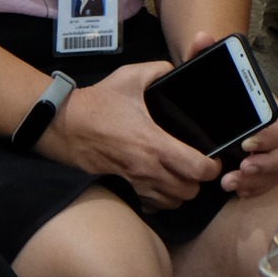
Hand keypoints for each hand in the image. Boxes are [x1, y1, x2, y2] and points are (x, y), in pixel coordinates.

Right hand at [36, 62, 219, 210]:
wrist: (64, 125)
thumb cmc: (98, 103)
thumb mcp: (129, 77)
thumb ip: (159, 70)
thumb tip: (177, 70)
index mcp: (154, 143)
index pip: (198, 169)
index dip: (212, 166)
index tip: (212, 157)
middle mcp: (148, 170)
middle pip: (190, 191)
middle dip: (199, 180)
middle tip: (195, 163)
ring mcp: (135, 184)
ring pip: (174, 202)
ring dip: (181, 190)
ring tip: (179, 173)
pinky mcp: (124, 191)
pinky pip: (154, 206)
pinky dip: (161, 199)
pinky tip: (159, 182)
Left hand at [172, 32, 277, 197]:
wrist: (205, 104)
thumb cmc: (211, 88)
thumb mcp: (205, 71)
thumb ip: (203, 53)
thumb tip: (203, 36)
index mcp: (270, 107)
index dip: (271, 136)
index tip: (246, 144)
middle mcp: (276, 130)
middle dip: (267, 164)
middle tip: (241, 169)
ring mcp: (271, 151)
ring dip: (257, 180)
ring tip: (230, 184)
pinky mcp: (263, 168)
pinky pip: (267, 183)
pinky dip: (254, 189)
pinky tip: (236, 190)